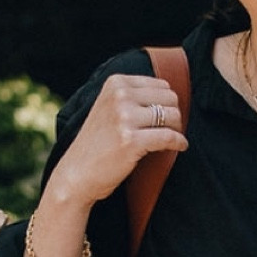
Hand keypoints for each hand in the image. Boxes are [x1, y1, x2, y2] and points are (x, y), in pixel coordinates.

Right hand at [44, 72, 187, 213]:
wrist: (77, 173)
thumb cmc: (97, 144)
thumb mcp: (108, 107)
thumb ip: (133, 96)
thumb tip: (171, 94)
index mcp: (116, 83)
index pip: (161, 84)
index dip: (167, 103)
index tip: (164, 118)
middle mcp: (120, 96)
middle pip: (170, 98)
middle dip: (174, 115)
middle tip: (168, 131)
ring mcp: (125, 117)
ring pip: (172, 115)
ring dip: (177, 129)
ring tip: (171, 139)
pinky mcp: (131, 141)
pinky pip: (169, 137)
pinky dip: (179, 143)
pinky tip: (180, 147)